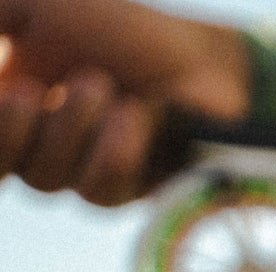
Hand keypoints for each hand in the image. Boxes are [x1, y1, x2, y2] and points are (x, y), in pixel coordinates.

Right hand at [0, 0, 248, 205]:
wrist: (197, 53)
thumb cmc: (111, 25)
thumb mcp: (25, 6)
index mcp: (1, 104)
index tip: (6, 96)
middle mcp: (32, 143)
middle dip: (4, 133)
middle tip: (24, 95)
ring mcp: (77, 170)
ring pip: (44, 180)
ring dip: (71, 127)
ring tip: (102, 85)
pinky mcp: (125, 191)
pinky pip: (98, 191)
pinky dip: (114, 149)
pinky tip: (135, 114)